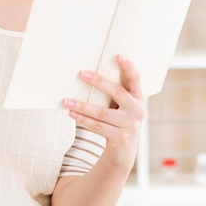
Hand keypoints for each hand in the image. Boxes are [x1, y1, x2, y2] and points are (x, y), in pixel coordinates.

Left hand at [63, 55, 144, 170]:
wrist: (124, 150)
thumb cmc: (118, 119)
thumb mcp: (121, 105)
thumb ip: (114, 91)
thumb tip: (87, 73)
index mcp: (138, 98)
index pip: (135, 79)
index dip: (129, 67)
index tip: (120, 56)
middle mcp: (137, 111)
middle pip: (118, 92)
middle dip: (99, 82)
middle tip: (82, 73)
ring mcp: (130, 125)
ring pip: (102, 113)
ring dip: (82, 106)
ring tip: (67, 101)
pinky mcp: (120, 137)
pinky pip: (97, 126)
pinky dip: (82, 119)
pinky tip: (71, 113)